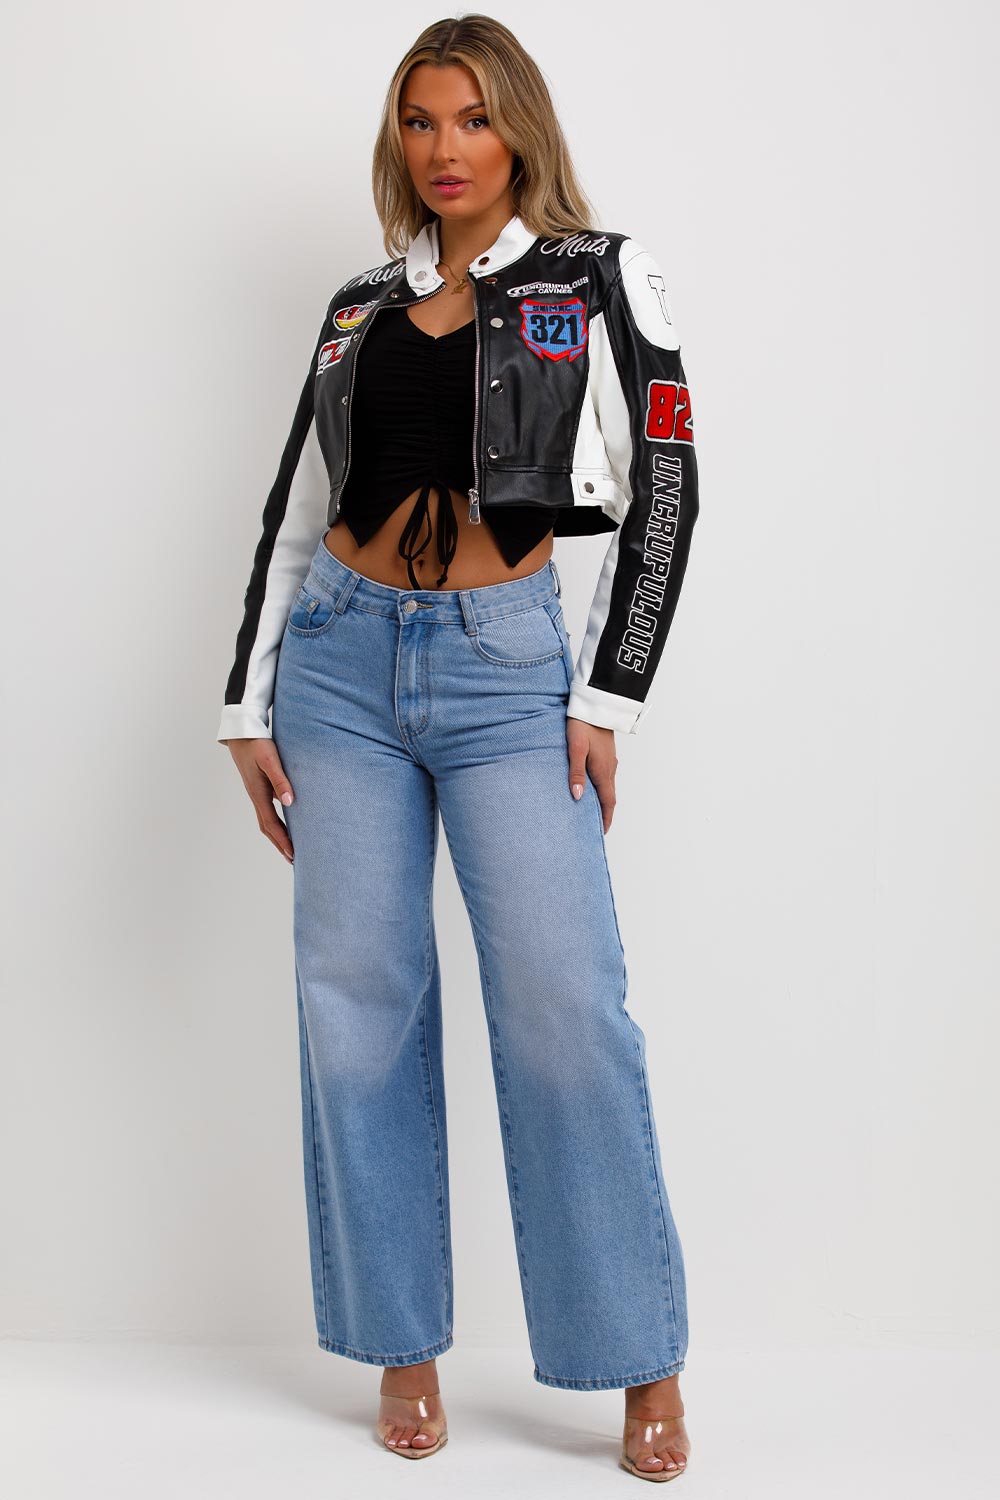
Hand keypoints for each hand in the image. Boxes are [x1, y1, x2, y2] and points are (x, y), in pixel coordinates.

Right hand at [223, 738, 295, 862]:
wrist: (240, 731)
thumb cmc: (256, 743)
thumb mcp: (270, 759)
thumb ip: (280, 780)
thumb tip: (290, 802)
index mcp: (258, 793)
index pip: (272, 824)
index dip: (283, 840)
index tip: (293, 855)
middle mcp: (256, 796)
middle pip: (267, 827)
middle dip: (279, 844)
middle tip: (293, 860)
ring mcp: (256, 792)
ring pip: (266, 820)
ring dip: (277, 836)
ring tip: (289, 848)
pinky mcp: (258, 787)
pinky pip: (267, 811)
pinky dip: (276, 823)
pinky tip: (285, 824)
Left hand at [566, 716, 617, 833]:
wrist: (595, 704)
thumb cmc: (582, 724)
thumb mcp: (575, 749)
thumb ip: (575, 773)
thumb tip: (577, 797)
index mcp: (603, 770)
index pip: (608, 801)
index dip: (606, 818)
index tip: (602, 832)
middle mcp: (610, 768)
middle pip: (609, 796)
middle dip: (605, 812)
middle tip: (597, 826)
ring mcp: (610, 760)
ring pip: (608, 786)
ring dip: (603, 800)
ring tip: (592, 810)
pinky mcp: (606, 753)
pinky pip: (606, 776)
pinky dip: (601, 787)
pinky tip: (591, 786)